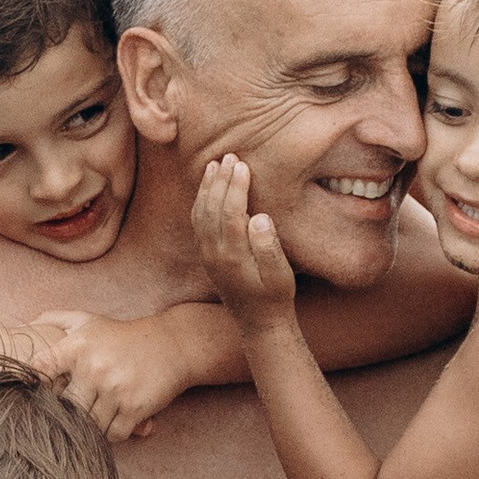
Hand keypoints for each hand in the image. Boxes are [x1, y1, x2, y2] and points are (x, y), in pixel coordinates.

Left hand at [20, 307, 198, 443]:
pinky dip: (110, 434)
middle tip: (63, 419)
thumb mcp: (89, 320)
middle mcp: (94, 368)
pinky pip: (113, 434)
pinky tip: (111, 424)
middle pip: (64, 407)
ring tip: (90, 421)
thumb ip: (55, 319)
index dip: (32, 385)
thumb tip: (24, 325)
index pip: (41, 369)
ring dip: (89, 427)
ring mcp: (115, 389)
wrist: (172, 345)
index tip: (31, 395)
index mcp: (78, 346)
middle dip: (63, 415)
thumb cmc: (122, 335)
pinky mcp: (134, 408)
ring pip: (88, 425)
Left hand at [192, 155, 297, 319]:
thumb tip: (260, 218)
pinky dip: (201, 200)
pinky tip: (207, 187)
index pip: (230, 211)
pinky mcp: (206, 255)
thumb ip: (269, 247)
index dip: (235, 187)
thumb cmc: (275, 297)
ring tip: (215, 164)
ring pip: (201, 213)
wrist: (258, 322)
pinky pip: (198, 222)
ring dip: (207, 187)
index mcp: (233, 256)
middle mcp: (214, 254)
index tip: (242, 165)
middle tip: (229, 156)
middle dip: (220, 180)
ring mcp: (207, 255)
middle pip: (212, 208)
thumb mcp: (281, 276)